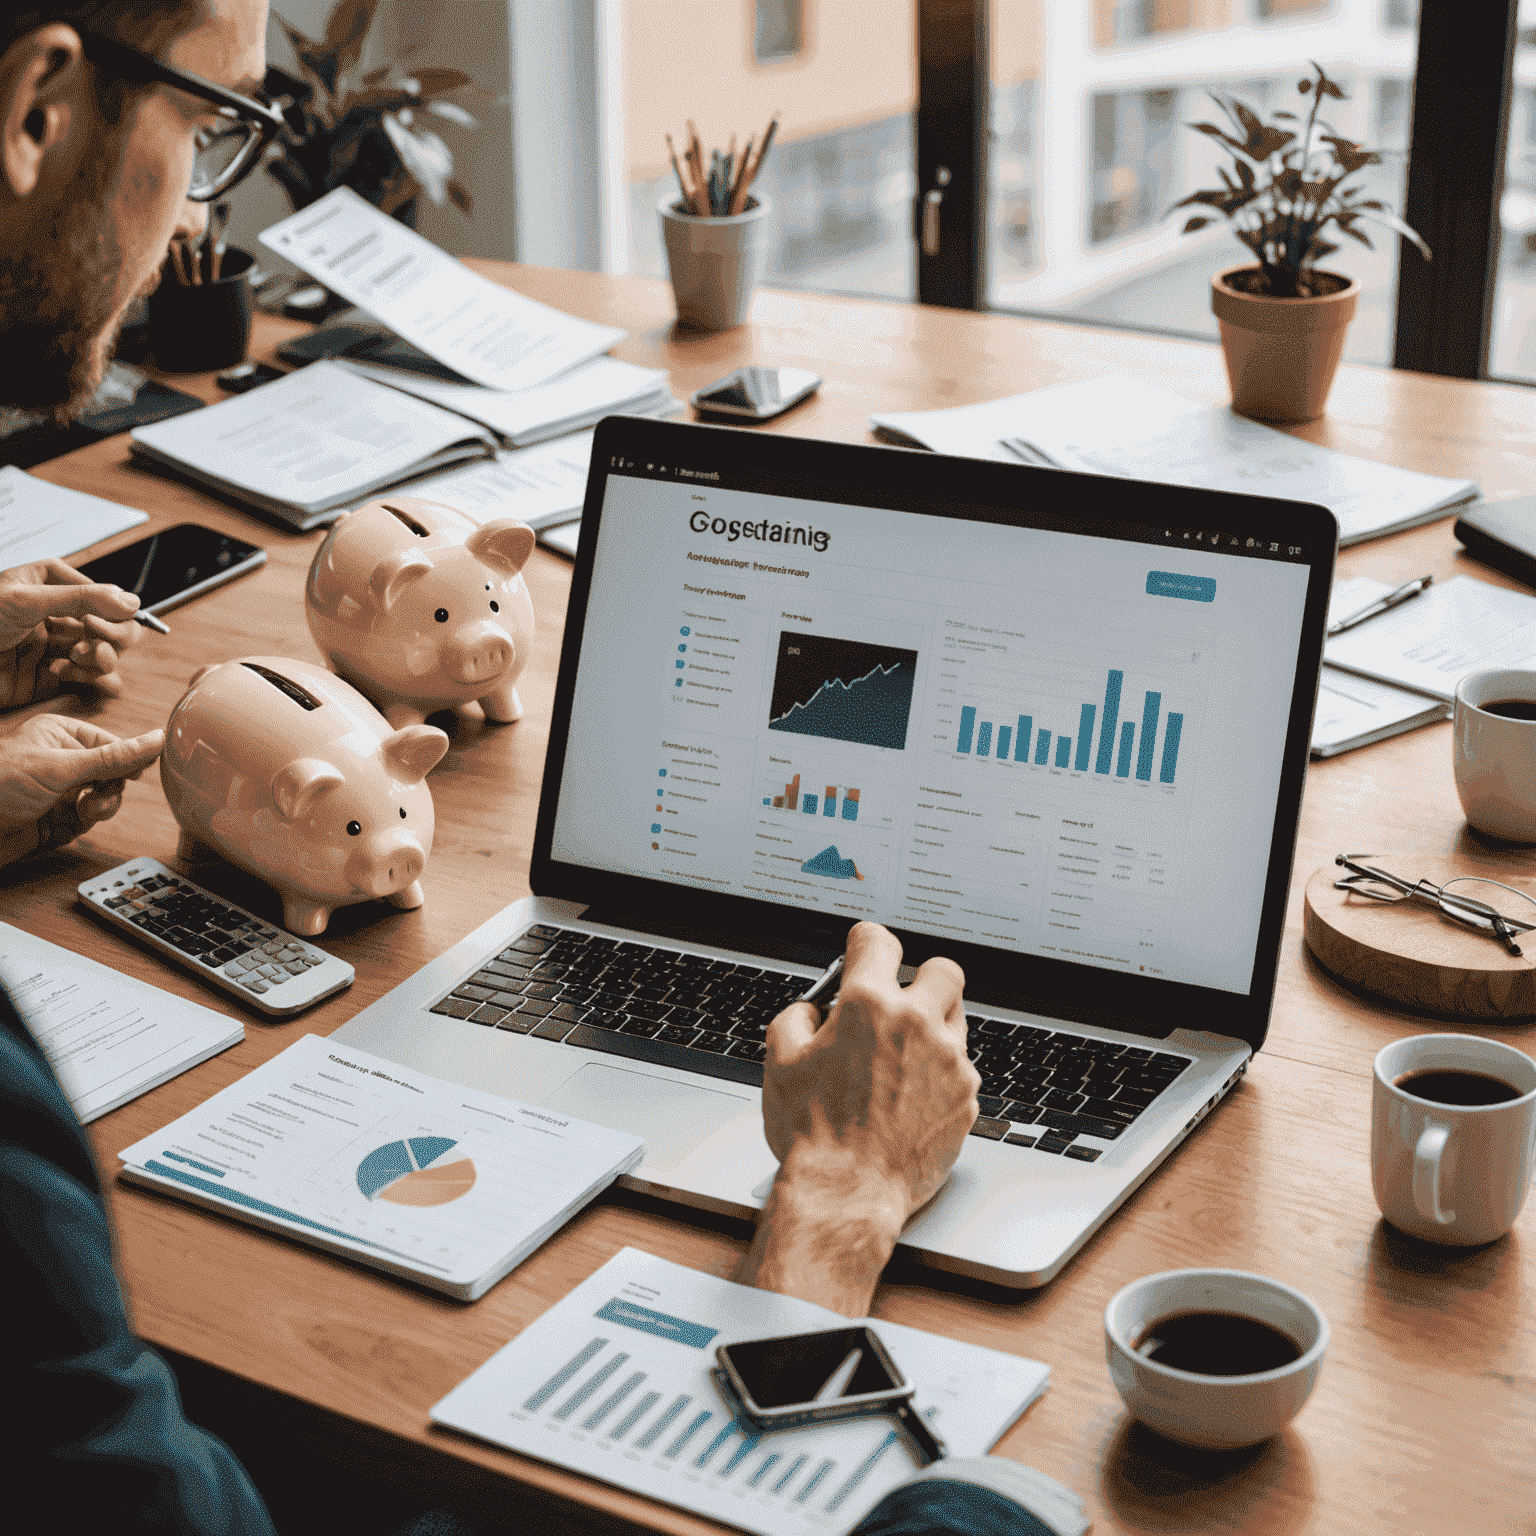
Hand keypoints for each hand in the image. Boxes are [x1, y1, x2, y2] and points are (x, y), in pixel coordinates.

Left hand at [0, 558, 143, 707]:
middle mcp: (56, 613)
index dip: (110, 609)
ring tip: (88, 662)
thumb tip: (132, 602)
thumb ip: (82, 598)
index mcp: (48, 583)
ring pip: (104, 651)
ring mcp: (55, 645)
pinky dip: (97, 681)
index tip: (97, 621)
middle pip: (111, 624)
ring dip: (103, 659)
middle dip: (112, 636)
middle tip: (97, 645)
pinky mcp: (52, 676)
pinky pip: (90, 678)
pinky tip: (86, 680)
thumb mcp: (27, 600)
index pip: (102, 593)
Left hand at [0, 715, 163, 866]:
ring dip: (104, 804)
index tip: (138, 773)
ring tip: (88, 809)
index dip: (128, 759)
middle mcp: (63, 762)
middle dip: (113, 785)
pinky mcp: (59, 819)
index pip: (112, 743)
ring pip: (106, 797)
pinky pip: (91, 818)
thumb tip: (158, 739)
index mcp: (60, 735)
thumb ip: (114, 757)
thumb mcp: (61, 767)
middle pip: (114, 772)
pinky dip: (90, 820)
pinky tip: (78, 819)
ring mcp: (61, 791)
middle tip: (102, 794)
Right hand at [738, 922, 976, 1313]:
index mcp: (867, 1005)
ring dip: (933, 1026)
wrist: (847, 1193)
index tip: (864, 950)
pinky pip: (960, 1068)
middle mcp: (916, 1023)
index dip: (864, 943)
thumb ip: (797, 1019)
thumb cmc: (811, 1134)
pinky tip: (912, 1095)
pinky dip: (940, 1073)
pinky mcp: (966, 1096)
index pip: (876, 940)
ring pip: (956, 1019)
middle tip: (902, 999)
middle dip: (921, 977)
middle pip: (943, 969)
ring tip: (902, 1055)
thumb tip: (813, 1012)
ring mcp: (948, 1060)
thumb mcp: (780, 1062)